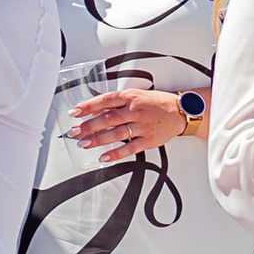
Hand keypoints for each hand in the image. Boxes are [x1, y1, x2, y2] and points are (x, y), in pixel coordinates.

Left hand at [67, 87, 189, 160]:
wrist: (179, 111)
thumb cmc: (155, 103)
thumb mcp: (135, 96)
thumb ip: (116, 103)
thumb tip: (94, 110)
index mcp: (130, 97)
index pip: (104, 101)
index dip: (87, 106)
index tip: (74, 113)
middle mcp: (135, 111)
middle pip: (107, 118)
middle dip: (88, 125)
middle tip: (74, 131)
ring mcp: (141, 126)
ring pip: (116, 133)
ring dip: (98, 139)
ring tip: (84, 143)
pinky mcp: (148, 140)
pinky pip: (129, 148)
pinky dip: (115, 154)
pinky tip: (104, 157)